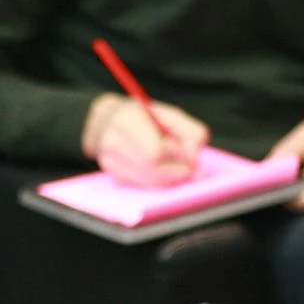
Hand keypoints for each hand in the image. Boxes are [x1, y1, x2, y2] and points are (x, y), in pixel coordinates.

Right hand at [83, 92, 209, 186]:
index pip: (155, 151)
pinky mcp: (113, 175)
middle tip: (190, 168)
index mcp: (127, 119)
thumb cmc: (146, 117)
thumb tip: (194, 160)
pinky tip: (161, 170)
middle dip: (177, 171)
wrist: (109, 121)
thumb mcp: (173, 116)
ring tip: (177, 166)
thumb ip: (192, 133)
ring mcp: (109, 161)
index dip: (178, 156)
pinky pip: (144, 187)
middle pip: (151, 170)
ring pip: (149, 182)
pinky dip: (158, 182)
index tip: (190, 155)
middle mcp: (112, 141)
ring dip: (170, 178)